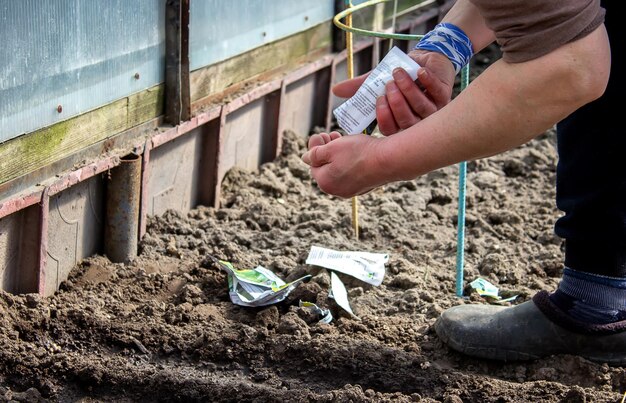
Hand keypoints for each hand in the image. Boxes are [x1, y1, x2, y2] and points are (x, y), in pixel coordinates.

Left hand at [301, 132, 386, 197]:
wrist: (389, 160)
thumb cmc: (358, 152)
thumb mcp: (331, 148)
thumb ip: (315, 154)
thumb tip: (304, 158)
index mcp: (325, 182)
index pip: (313, 164)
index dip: (315, 147)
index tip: (320, 134)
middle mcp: (337, 191)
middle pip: (326, 168)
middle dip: (326, 150)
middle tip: (332, 134)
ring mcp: (352, 190)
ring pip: (339, 170)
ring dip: (338, 154)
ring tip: (343, 140)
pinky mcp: (364, 186)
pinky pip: (352, 173)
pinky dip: (350, 161)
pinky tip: (356, 150)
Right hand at [332, 50, 454, 134]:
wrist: (424, 59)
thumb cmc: (401, 75)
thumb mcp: (378, 81)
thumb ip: (360, 88)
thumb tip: (336, 90)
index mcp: (399, 124)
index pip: (391, 132)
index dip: (385, 118)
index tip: (379, 99)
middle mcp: (417, 124)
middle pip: (407, 123)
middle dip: (397, 104)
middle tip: (388, 86)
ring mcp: (433, 112)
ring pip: (421, 108)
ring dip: (408, 89)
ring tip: (398, 73)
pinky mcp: (444, 96)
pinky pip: (435, 93)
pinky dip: (426, 81)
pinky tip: (419, 72)